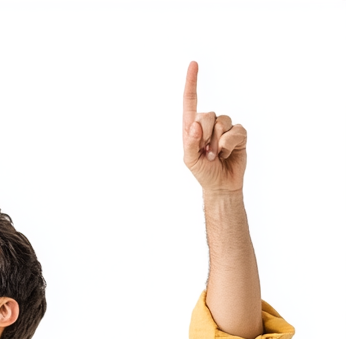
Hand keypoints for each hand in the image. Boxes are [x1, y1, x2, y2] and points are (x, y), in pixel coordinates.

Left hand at [182, 60, 246, 194]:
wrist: (222, 185)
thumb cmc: (203, 172)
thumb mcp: (190, 160)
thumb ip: (189, 143)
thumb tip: (194, 125)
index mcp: (193, 127)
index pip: (191, 100)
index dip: (192, 82)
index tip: (193, 64)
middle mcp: (209, 123)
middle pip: (207, 115)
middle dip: (205, 136)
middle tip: (206, 153)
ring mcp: (225, 127)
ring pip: (221, 123)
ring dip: (217, 143)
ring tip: (215, 155)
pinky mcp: (239, 134)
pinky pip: (235, 131)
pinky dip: (229, 144)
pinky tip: (227, 153)